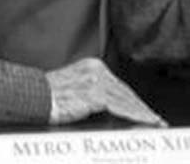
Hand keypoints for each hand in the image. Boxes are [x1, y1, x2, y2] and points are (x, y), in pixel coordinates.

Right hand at [45, 57, 165, 126]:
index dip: (134, 101)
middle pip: (126, 92)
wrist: (31, 97)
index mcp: (92, 66)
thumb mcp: (73, 89)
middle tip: (157, 121)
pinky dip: (135, 116)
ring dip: (143, 113)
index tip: (146, 111)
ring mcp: (96, 81)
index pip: (119, 86)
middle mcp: (97, 70)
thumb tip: (109, 108)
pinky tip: (144, 123)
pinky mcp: (94, 93)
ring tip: (155, 124)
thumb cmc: (46, 97)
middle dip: (142, 108)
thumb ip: (91, 94)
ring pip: (126, 100)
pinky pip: (120, 107)